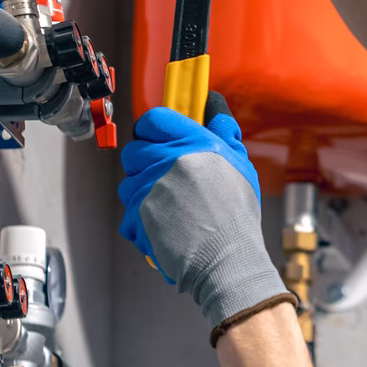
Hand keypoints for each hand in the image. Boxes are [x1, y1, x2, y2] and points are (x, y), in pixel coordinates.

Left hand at [119, 93, 294, 335]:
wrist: (227, 259)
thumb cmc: (237, 215)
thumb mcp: (239, 164)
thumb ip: (224, 132)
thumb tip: (214, 107)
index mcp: (192, 143)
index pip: (153, 119)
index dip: (151, 128)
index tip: (157, 138)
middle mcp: (167, 161)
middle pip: (134, 150)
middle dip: (144, 163)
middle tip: (165, 178)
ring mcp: (149, 189)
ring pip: (127, 183)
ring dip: (142, 194)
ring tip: (169, 208)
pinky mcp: (137, 216)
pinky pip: (128, 213)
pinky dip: (141, 222)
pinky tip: (164, 228)